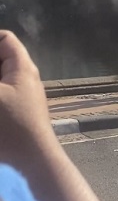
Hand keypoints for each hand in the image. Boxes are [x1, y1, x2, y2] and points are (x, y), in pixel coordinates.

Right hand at [0, 31, 57, 166]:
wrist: (31, 161)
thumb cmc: (10, 126)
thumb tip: (0, 85)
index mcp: (21, 68)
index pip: (4, 39)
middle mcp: (24, 78)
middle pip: (0, 58)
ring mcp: (22, 96)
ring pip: (1, 78)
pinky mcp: (16, 112)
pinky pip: (2, 94)